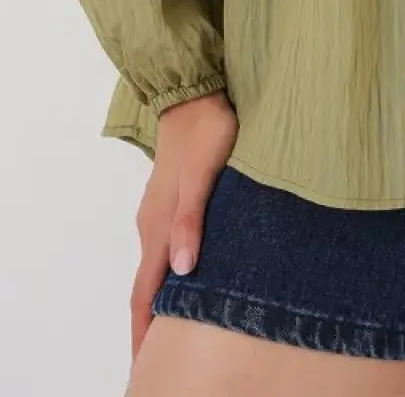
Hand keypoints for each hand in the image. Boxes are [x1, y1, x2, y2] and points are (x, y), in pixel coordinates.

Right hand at [129, 89, 237, 365]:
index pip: (146, 290)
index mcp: (159, 226)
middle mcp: (153, 224)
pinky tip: (185, 276)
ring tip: (173, 327)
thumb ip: (191, 221)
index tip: (144, 362)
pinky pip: (164, 246)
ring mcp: (159, 210)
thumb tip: (182, 271)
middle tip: (157, 357)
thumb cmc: (206, 133)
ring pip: (156, 265)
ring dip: (159, 297)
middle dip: (149, 323)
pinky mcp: (169, 198)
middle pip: (147, 284)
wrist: (194, 94)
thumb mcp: (203, 176)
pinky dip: (168, 272)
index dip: (144, 329)